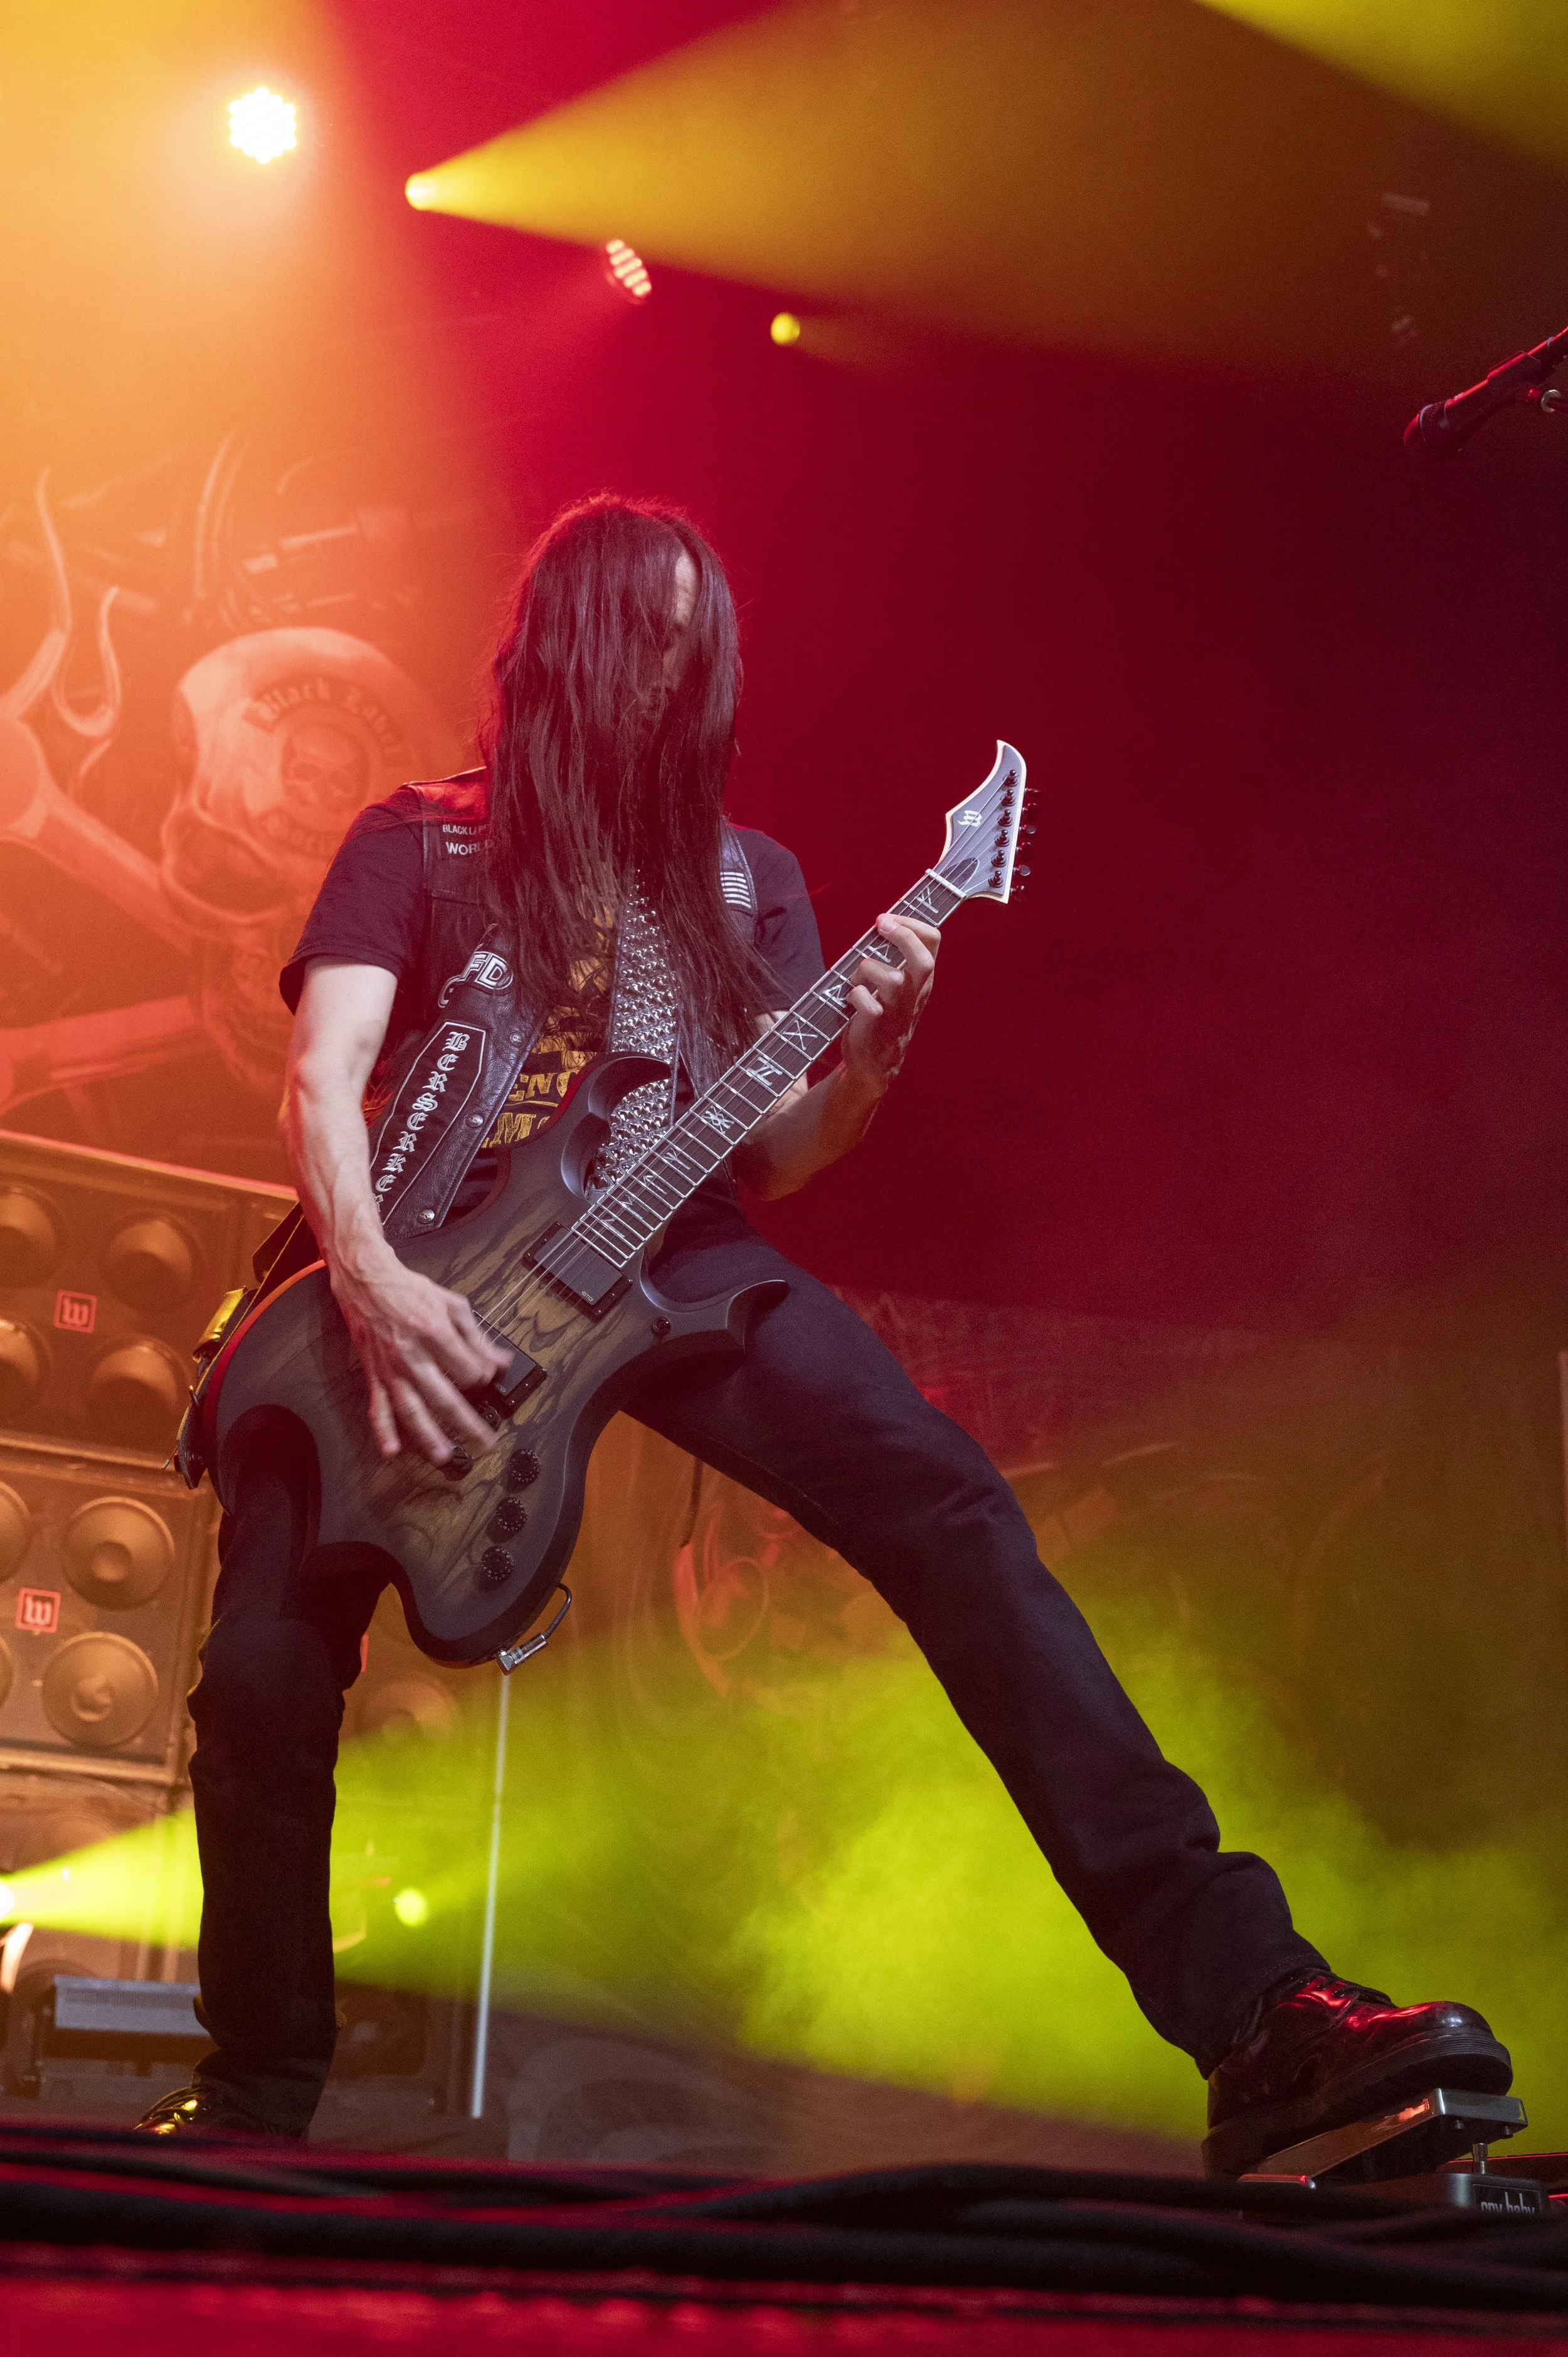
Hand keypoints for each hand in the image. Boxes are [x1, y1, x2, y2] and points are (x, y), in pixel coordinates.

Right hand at [332, 1248, 510, 1464]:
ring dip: (427, 1435)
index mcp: (435, 1333)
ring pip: (411, 1408)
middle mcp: (412, 1355)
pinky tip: (391, 1449)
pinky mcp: (374, 1375)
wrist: (367, 1282)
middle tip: (484, 1442)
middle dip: (467, 1423)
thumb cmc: (409, 1291)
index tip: (486, 1380)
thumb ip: (478, 1337)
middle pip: (444, 1397)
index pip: (468, 1370)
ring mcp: (391, 1369)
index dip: (482, 1379)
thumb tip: (501, 1363)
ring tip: (443, 1456)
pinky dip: (383, 1430)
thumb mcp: (453, 1305)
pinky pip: (377, 1406)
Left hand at [841, 913, 938, 1097]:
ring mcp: (897, 1012)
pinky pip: (868, 1005)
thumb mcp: (897, 988)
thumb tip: (879, 926)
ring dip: (868, 970)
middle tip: (879, 926)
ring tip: (856, 979)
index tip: (886, 919)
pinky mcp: (877, 1027)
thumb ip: (894, 960)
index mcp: (920, 981)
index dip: (911, 924)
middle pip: (922, 960)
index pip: (932, 942)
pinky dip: (855, 996)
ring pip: (893, 979)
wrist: (873, 1065)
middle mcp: (913, 995)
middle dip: (902, 936)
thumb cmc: (881, 1018)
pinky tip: (850, 1001)